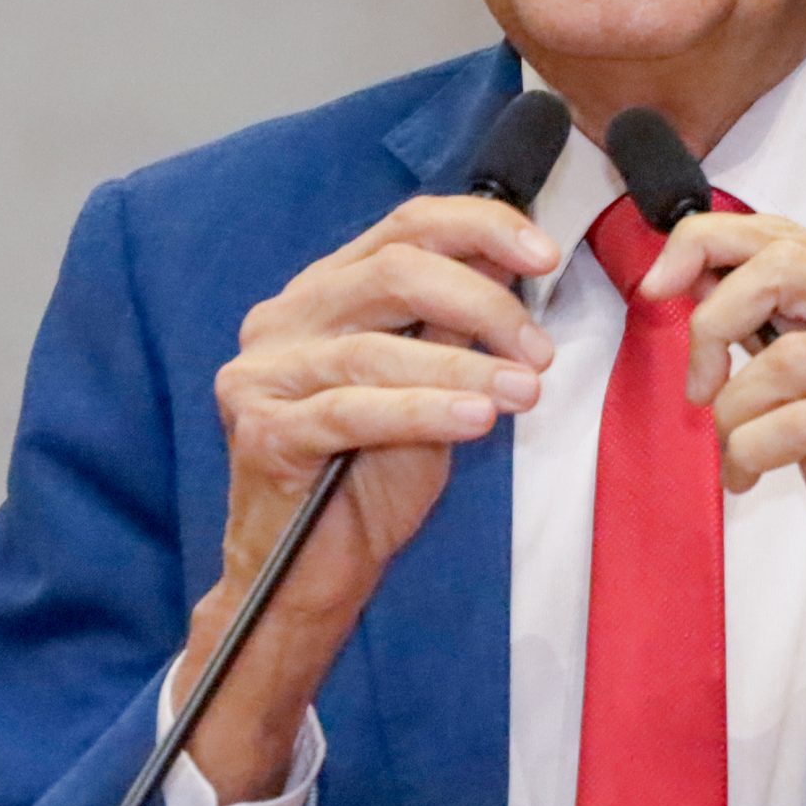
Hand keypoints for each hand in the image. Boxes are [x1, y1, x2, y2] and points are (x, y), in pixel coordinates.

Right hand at [179, 196, 557, 798]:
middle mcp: (284, 317)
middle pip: (393, 271)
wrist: (307, 579)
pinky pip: (351, 412)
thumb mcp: (431, 389)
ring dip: (464, 367)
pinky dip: (422, 410)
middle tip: (539, 351)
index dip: (480, 228)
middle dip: (483, 303)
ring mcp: (262, 373)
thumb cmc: (369, 482)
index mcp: (324, 290)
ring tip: (527, 390)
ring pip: (375, 347)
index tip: (545, 254)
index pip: (406, 227)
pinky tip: (477, 420)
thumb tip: (514, 265)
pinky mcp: (259, 431)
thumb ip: (455, 327)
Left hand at [640, 213, 805, 744]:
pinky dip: (753, 449)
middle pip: (782, 268)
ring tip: (733, 453)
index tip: (657, 286)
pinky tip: (750, 474)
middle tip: (697, 386)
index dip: (706, 243)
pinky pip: (800, 422)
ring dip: (733, 414)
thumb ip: (781, 334)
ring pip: (784, 358)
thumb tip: (698, 292)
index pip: (786, 234)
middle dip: (711, 323)